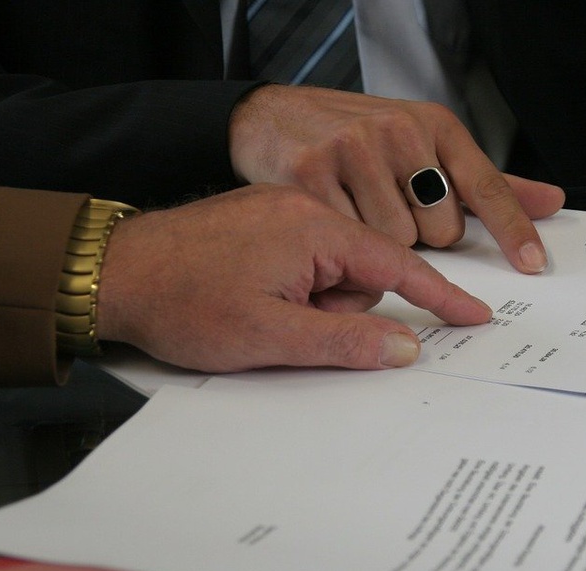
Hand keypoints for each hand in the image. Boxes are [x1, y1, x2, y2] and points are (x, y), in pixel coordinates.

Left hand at [94, 184, 492, 371]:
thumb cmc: (185, 302)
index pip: (398, 264)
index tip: (474, 316)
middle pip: (364, 271)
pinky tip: (253, 301)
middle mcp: (303, 209)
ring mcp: (279, 214)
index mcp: (316, 228)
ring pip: (332, 271)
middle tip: (291, 327)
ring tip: (260, 314)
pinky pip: (304, 261)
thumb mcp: (273, 336)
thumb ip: (347, 341)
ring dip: (311, 303)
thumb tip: (407, 347)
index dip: (439, 296)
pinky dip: (294, 288)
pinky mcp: (261, 224)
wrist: (112, 274)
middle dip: (340, 309)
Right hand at [229, 85, 563, 273]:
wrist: (271, 116)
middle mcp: (399, 132)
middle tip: (390, 209)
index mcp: (434, 126)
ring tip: (357, 209)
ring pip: (396, 241)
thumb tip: (551, 202)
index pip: (485, 184)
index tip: (531, 263)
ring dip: (380, 244)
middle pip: (440, 231)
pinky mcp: (312, 172)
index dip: (512, 228)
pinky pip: (349, 239)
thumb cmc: (354, 136)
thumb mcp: (426, 144)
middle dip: (421, 236)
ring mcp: (354, 149)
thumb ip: (484, 182)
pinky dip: (343, 242)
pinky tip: (333, 212)